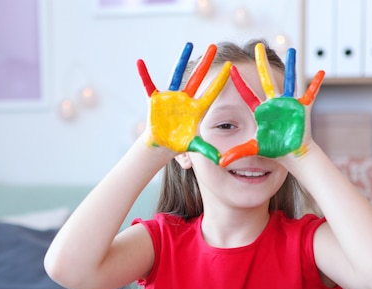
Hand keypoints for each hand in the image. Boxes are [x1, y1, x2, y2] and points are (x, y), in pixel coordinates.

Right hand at [137, 42, 230, 164]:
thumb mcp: (194, 146)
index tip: (231, 67)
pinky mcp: (156, 99)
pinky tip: (140, 63)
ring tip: (189, 45)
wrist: (162, 144)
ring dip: (182, 60)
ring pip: (178, 74)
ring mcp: (171, 97)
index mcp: (196, 108)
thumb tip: (221, 160)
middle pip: (198, 77)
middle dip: (206, 63)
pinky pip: (149, 84)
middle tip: (214, 46)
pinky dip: (144, 75)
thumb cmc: (179, 143)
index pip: (211, 93)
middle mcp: (186, 99)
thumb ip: (206, 150)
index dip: (221, 81)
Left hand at [219, 44, 324, 166]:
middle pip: (265, 78)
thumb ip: (237, 153)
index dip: (238, 81)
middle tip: (256, 46)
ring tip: (292, 49)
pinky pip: (311, 93)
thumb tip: (219, 163)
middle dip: (260, 62)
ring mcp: (288, 103)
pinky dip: (316, 83)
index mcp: (261, 110)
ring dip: (291, 65)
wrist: (292, 154)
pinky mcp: (303, 107)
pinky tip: (321, 72)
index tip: (229, 67)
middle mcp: (273, 102)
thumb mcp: (253, 149)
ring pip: (289, 80)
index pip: (246, 93)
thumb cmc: (274, 151)